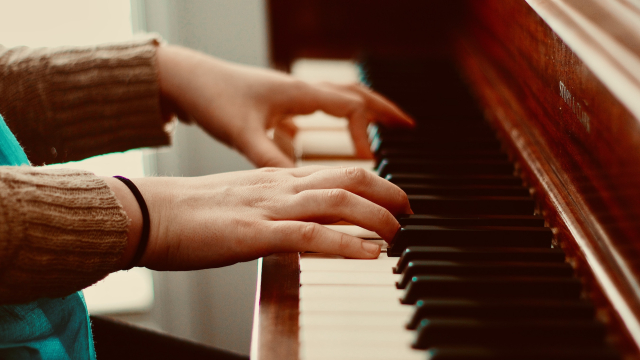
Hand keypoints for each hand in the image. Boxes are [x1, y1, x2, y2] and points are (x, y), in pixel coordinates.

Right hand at [105, 166, 411, 269]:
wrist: (149, 212)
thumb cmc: (191, 211)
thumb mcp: (243, 201)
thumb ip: (275, 207)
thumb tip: (301, 224)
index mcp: (276, 178)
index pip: (336, 171)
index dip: (373, 182)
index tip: (393, 198)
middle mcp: (279, 186)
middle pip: (348, 178)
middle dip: (387, 192)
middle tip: (408, 212)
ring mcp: (269, 208)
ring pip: (337, 202)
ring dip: (376, 216)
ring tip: (398, 232)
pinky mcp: (254, 234)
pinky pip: (310, 236)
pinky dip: (345, 244)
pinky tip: (370, 253)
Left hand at [156, 45, 413, 166]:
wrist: (184, 79)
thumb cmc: (212, 98)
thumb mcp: (243, 134)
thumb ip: (270, 159)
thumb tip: (298, 184)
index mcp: (299, 94)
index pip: (350, 108)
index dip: (366, 134)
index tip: (371, 161)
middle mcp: (298, 91)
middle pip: (353, 95)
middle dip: (382, 111)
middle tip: (408, 127)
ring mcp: (287, 97)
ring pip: (335, 101)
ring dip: (359, 115)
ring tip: (376, 133)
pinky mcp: (274, 106)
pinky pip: (311, 112)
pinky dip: (325, 124)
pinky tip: (315, 141)